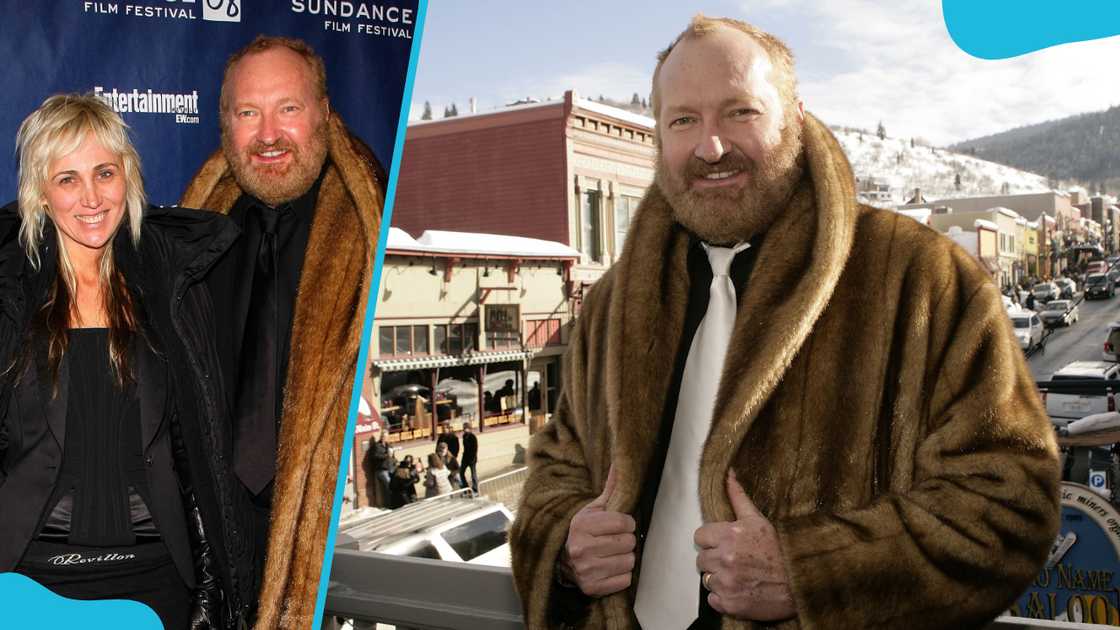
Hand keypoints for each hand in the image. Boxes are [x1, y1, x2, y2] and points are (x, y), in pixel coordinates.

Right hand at [559, 464, 636, 596]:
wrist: (560, 560)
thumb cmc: (583, 531)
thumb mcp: (592, 509)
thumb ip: (610, 489)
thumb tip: (621, 464)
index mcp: (582, 525)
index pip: (624, 522)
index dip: (626, 523)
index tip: (620, 525)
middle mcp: (582, 548)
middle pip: (629, 542)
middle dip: (626, 541)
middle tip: (615, 541)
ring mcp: (587, 570)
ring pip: (629, 562)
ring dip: (625, 558)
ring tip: (613, 554)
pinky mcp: (592, 587)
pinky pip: (625, 580)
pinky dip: (622, 575)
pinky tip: (610, 568)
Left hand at [694, 471, 795, 620]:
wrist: (801, 582)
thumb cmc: (781, 550)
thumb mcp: (758, 520)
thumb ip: (738, 497)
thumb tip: (729, 473)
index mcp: (728, 536)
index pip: (699, 536)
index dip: (711, 541)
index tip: (723, 544)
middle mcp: (724, 559)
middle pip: (702, 559)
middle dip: (715, 560)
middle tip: (735, 562)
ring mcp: (726, 583)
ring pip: (707, 579)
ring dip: (719, 579)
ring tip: (740, 576)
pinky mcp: (729, 604)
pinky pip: (713, 600)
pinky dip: (724, 598)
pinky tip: (740, 590)